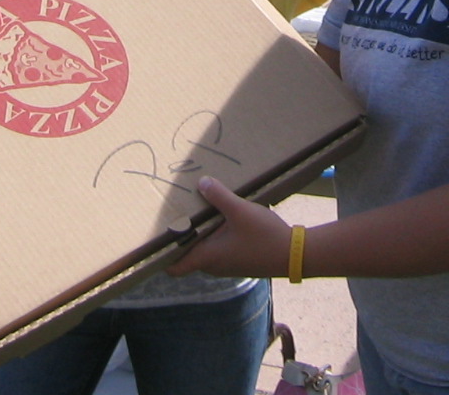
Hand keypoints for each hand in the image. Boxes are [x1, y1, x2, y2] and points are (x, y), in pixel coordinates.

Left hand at [166, 177, 292, 278]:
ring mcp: (227, 265)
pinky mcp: (238, 260)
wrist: (295, 254)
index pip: (174, 267)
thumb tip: (201, 182)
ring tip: (197, 210)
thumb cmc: (265, 236)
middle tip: (174, 214)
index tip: (152, 239)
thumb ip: (219, 196)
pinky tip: (221, 216)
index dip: (160, 256)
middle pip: (187, 253)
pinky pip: (217, 248)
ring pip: (203, 249)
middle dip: (181, 236)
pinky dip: (214, 235)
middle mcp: (214, 265)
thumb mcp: (240, 210)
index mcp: (208, 257)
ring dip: (199, 233)